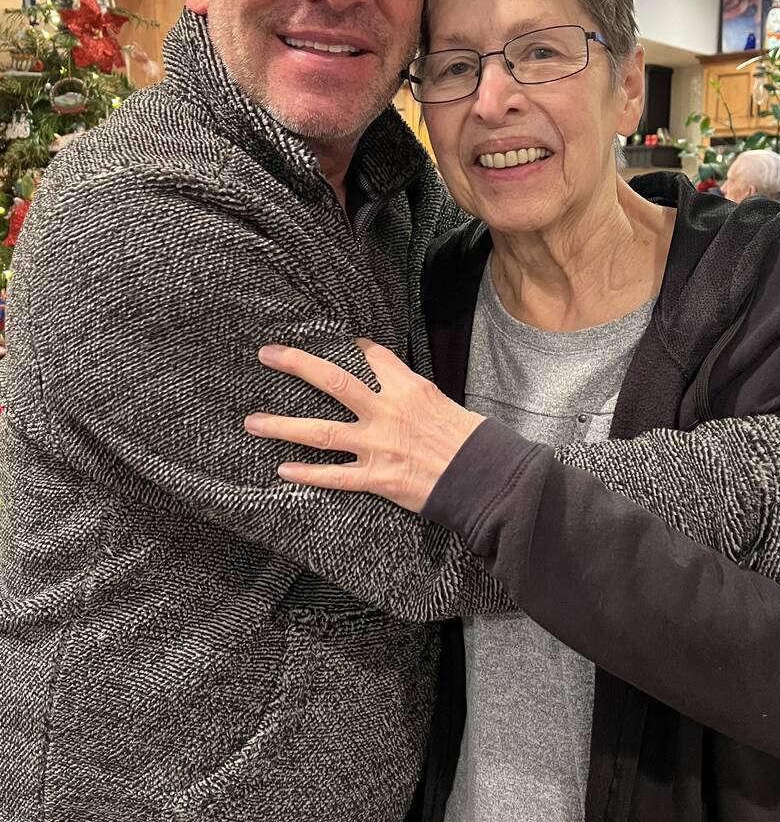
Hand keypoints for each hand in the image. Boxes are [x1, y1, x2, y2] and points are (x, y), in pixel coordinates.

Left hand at [244, 339, 484, 512]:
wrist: (485, 477)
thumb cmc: (472, 441)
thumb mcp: (445, 403)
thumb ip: (414, 394)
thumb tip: (398, 390)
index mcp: (408, 388)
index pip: (372, 357)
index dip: (354, 347)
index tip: (340, 342)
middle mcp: (386, 412)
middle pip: (332, 381)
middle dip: (297, 365)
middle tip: (267, 355)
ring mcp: (377, 446)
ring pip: (320, 432)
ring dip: (282, 426)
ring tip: (253, 422)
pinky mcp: (377, 478)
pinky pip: (334, 476)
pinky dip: (306, 473)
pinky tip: (283, 468)